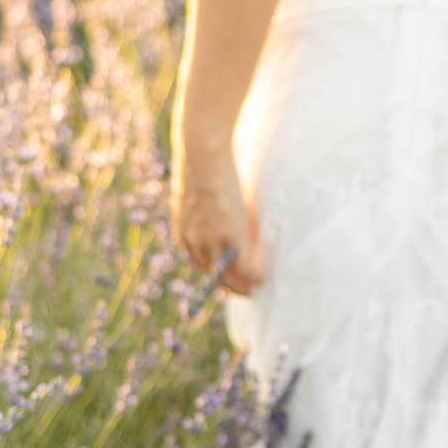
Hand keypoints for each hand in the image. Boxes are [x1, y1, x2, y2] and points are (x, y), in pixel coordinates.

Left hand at [171, 154, 262, 294]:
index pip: (199, 260)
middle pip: (212, 273)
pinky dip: (254, 276)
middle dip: (228, 285)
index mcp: (184, 231)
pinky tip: (263, 280)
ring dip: (242, 286)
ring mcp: (214, 241)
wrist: (204, 156)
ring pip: (228, 275)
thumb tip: (215, 204)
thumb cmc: (201, 164)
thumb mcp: (199, 191)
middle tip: (242, 291)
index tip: (225, 276)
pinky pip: (245, 267)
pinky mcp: (233, 238)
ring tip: (254, 291)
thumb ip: (205, 206)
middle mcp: (195, 242)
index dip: (214, 270)